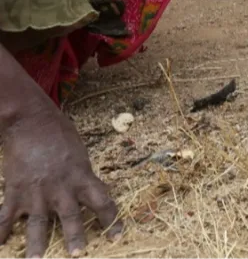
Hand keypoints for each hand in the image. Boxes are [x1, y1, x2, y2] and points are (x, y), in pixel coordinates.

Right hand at [1, 101, 120, 257]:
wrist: (31, 122)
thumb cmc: (60, 134)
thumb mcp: (80, 155)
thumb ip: (83, 176)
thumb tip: (91, 192)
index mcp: (82, 176)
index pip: (102, 201)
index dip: (111, 220)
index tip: (117, 237)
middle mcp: (61, 187)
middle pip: (71, 217)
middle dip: (75, 236)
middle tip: (78, 255)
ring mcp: (36, 191)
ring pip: (38, 223)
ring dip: (37, 244)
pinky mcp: (15, 190)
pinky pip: (6, 216)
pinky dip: (0, 231)